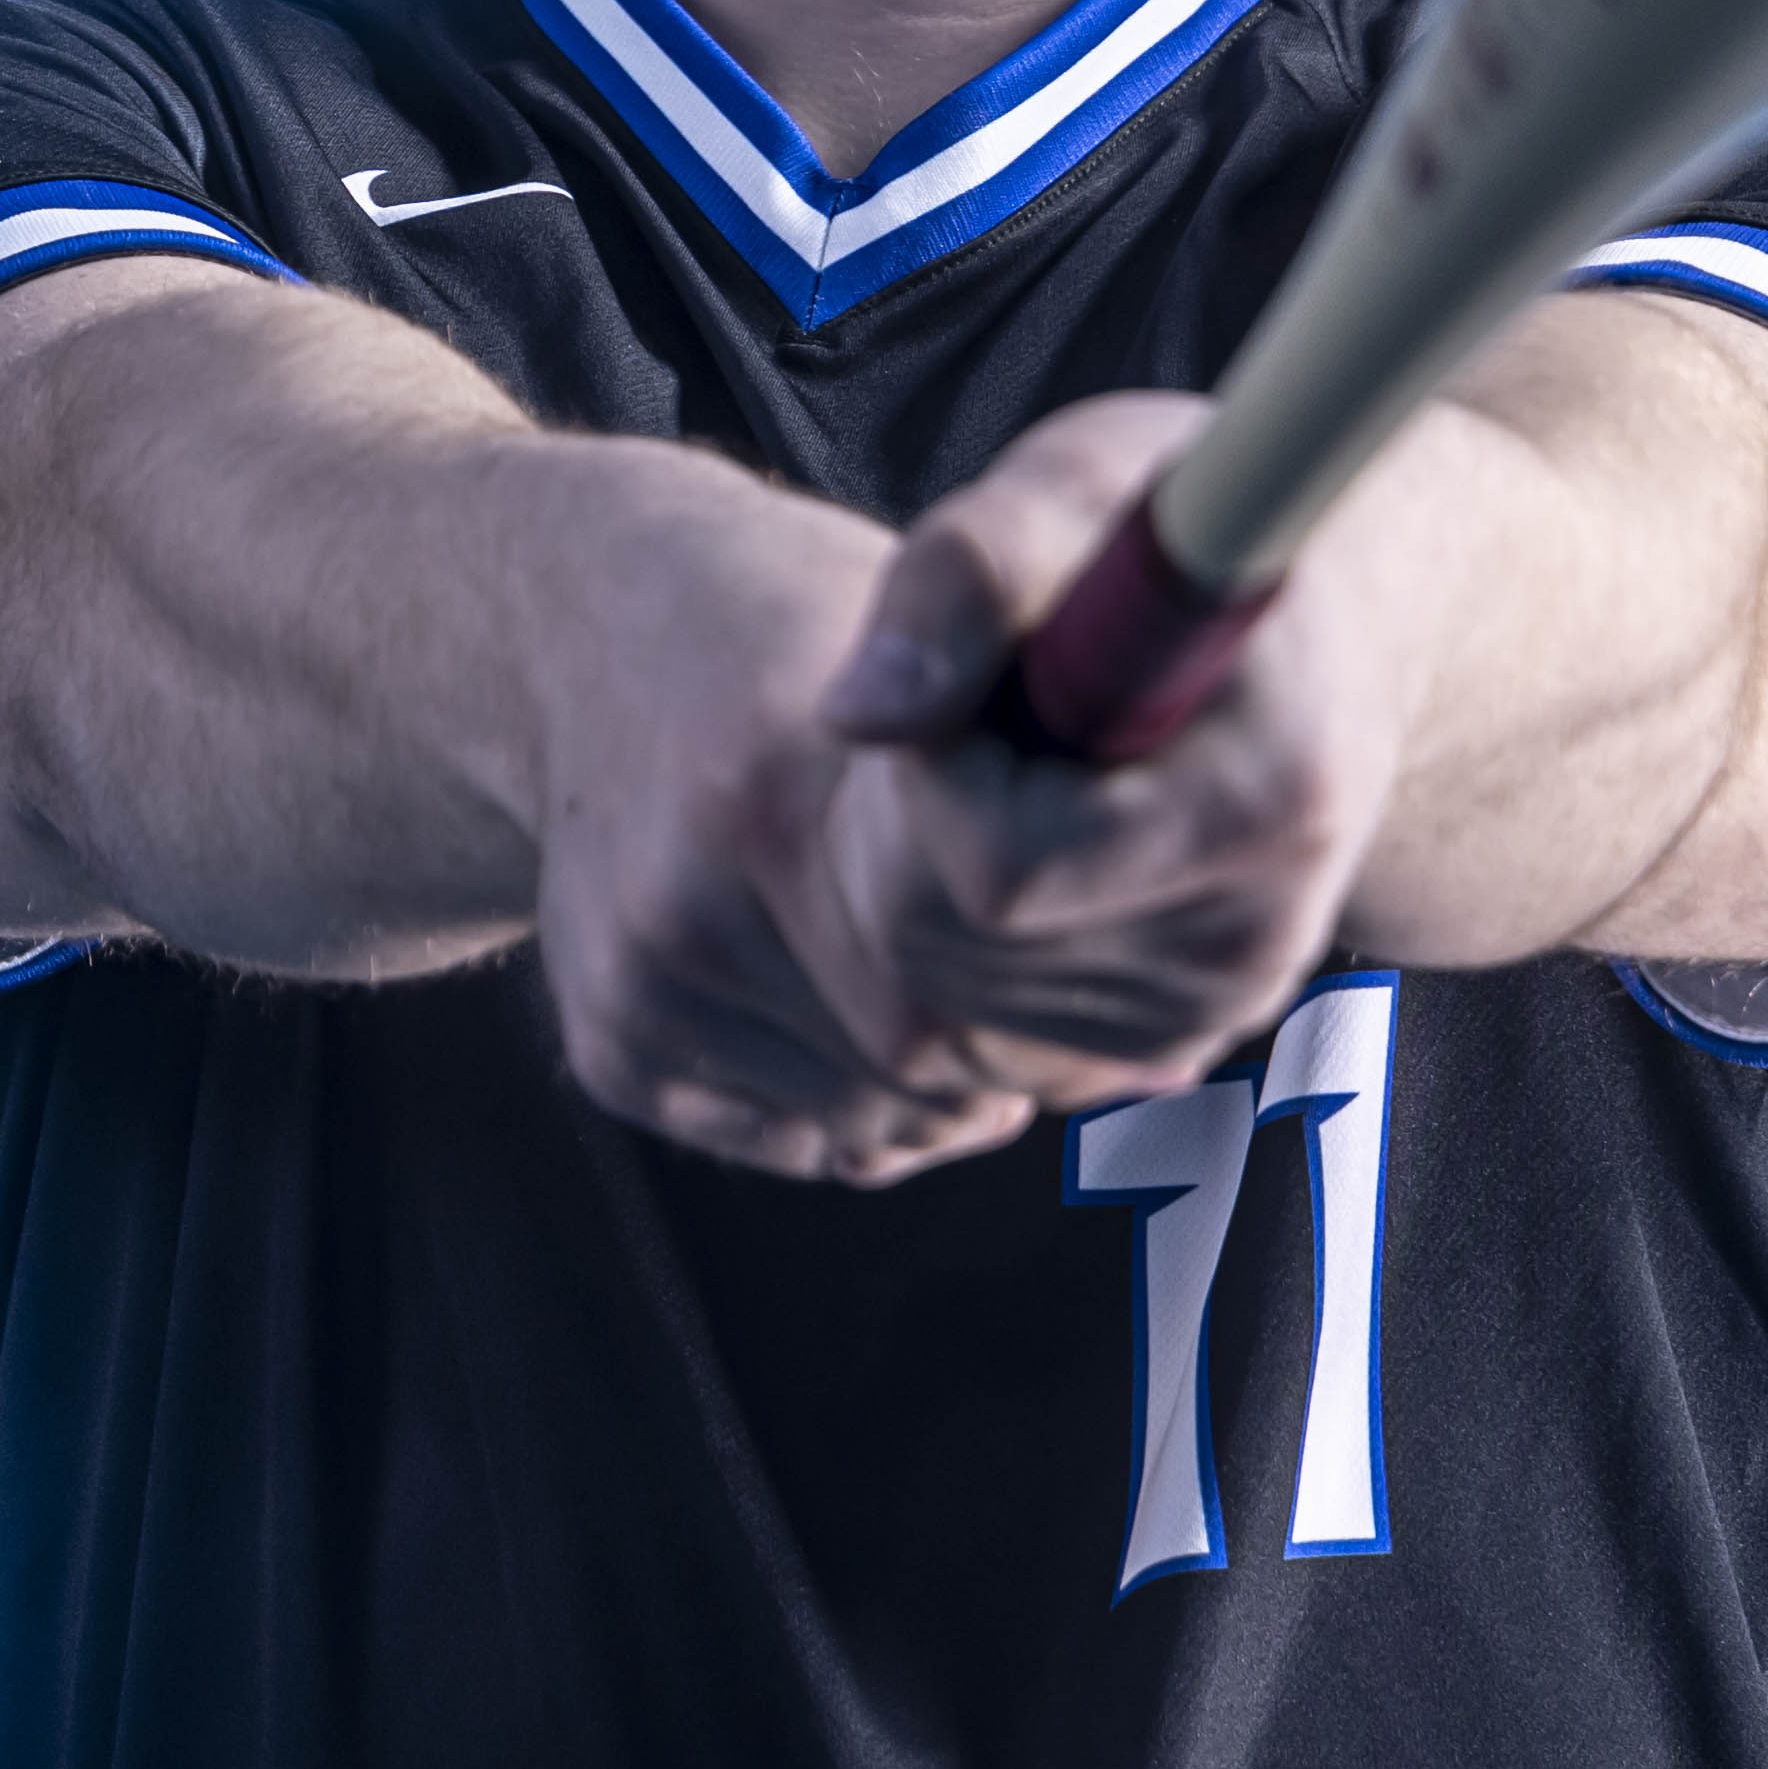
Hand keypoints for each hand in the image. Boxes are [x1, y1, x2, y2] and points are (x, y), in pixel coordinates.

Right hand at [498, 446, 1048, 1186]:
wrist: (590, 631)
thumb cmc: (804, 635)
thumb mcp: (932, 666)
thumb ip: (1043, 814)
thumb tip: (1176, 1053)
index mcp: (782, 779)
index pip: (963, 978)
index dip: (1049, 999)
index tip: (1090, 973)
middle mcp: (693, 884)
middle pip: (910, 1059)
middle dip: (1000, 1056)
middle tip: (1050, 1017)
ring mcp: (640, 971)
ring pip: (854, 1118)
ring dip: (935, 1097)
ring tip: (973, 1023)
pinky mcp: (606, 1034)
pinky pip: (778, 1137)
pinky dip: (852, 1116)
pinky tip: (881, 1041)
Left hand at [810, 394, 1405, 1120]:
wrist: (1323, 617)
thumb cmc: (1185, 528)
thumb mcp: (1076, 491)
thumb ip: (964, 580)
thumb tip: (854, 715)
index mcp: (1265, 802)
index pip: (1001, 868)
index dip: (936, 762)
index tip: (971, 669)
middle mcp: (1255, 943)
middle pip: (955, 950)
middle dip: (908, 822)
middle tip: (971, 704)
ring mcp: (1215, 1006)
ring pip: (952, 1003)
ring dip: (921, 875)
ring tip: (1007, 751)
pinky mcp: (1176, 1039)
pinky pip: (984, 1029)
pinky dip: (959, 934)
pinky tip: (1022, 822)